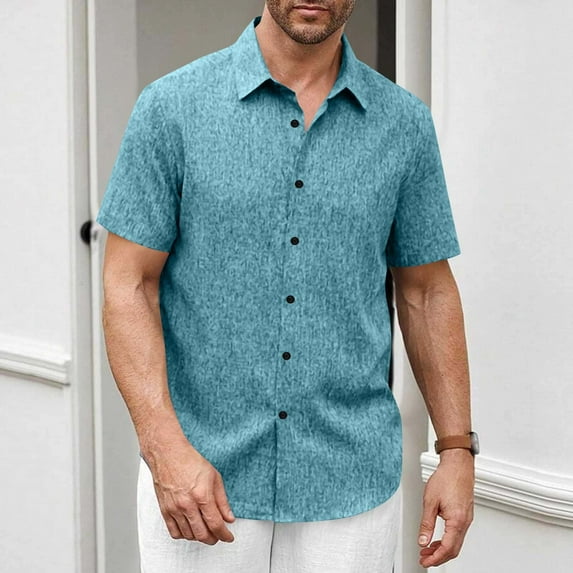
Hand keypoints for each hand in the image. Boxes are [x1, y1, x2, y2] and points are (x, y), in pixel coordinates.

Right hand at [143, 441, 235, 544]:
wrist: (168, 454)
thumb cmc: (190, 461)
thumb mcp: (214, 477)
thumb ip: (222, 501)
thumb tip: (229, 518)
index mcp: (202, 495)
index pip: (215, 524)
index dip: (224, 534)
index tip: (229, 537)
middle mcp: (187, 505)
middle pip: (202, 534)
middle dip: (213, 539)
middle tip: (219, 536)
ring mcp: (174, 509)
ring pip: (189, 536)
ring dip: (200, 537)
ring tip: (206, 530)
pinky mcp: (165, 510)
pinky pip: (174, 532)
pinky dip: (185, 536)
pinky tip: (191, 529)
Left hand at [418, 449, 474, 567]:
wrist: (458, 465)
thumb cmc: (446, 478)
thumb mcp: (430, 501)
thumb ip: (426, 524)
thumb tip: (423, 540)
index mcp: (457, 521)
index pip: (447, 548)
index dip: (435, 558)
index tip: (425, 561)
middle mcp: (464, 522)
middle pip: (454, 549)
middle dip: (438, 557)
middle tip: (425, 558)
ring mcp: (466, 519)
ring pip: (456, 542)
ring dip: (442, 549)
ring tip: (427, 549)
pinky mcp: (465, 514)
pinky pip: (458, 533)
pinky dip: (447, 540)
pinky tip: (437, 538)